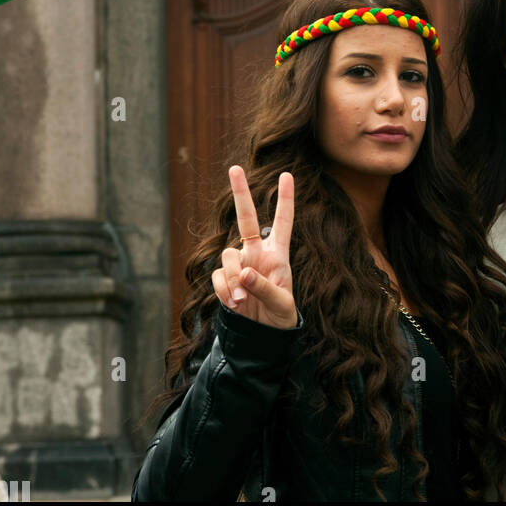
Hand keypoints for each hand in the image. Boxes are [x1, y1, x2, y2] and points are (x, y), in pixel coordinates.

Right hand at [210, 166, 297, 329]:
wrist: (263, 336)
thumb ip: (264, 287)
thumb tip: (244, 274)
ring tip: (243, 301)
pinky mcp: (225, 279)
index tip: (287, 174)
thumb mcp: (282, 303)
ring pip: (228, 255)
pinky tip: (235, 304)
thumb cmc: (281, 316)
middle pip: (245, 218)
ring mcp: (240, 264)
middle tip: (235, 168)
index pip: (283, 221)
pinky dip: (225, 290)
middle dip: (240, 193)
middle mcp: (257, 252)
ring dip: (234, 278)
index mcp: (278, 253)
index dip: (285, 199)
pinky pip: (218, 277)